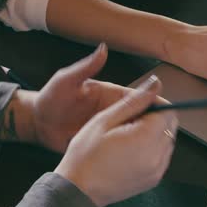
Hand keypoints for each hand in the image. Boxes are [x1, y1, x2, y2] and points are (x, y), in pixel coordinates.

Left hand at [1, 43, 163, 152]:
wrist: (36, 123)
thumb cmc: (50, 99)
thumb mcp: (66, 80)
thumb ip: (85, 67)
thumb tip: (103, 47)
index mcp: (110, 94)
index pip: (138, 97)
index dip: (155, 102)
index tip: (170, 109)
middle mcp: (113, 111)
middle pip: (142, 117)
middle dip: (157, 124)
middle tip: (169, 134)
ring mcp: (109, 129)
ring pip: (134, 134)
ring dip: (146, 139)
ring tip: (160, 148)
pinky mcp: (102, 143)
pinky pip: (121, 147)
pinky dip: (132, 151)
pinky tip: (140, 158)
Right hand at [55, 75, 177, 206]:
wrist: (78, 189)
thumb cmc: (85, 154)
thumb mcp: (105, 120)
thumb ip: (134, 101)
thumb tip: (154, 83)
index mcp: (145, 139)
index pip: (167, 111)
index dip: (153, 102)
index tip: (137, 104)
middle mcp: (157, 156)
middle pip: (170, 125)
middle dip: (155, 117)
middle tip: (129, 119)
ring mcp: (157, 170)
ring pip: (168, 140)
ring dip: (154, 132)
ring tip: (127, 135)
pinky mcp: (153, 179)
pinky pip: (162, 156)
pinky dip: (152, 148)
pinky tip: (131, 149)